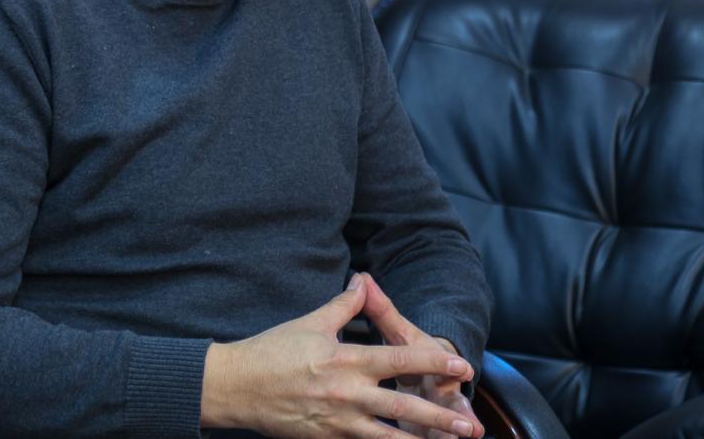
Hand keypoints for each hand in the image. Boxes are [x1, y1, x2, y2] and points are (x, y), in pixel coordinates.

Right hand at [201, 274, 481, 437]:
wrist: (236, 386)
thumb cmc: (273, 350)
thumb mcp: (312, 322)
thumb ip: (345, 304)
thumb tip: (363, 280)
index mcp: (347, 359)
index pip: (401, 358)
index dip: (435, 362)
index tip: (462, 366)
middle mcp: (347, 392)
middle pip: (403, 405)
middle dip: (439, 416)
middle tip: (468, 424)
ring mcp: (337, 421)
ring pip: (387, 437)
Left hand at [359, 273, 483, 438]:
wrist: (434, 372)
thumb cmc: (412, 352)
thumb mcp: (399, 332)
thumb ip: (381, 310)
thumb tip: (362, 277)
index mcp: (430, 365)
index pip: (440, 363)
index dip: (451, 366)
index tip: (466, 369)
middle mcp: (438, 391)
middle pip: (450, 403)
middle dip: (459, 414)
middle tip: (472, 427)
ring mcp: (437, 415)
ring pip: (443, 428)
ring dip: (449, 435)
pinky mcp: (428, 432)